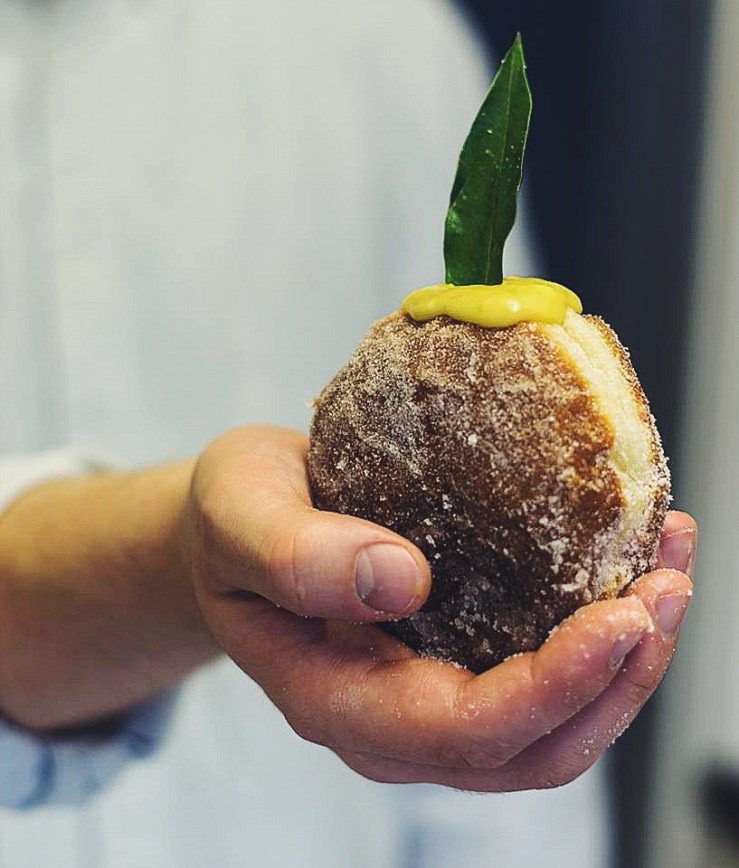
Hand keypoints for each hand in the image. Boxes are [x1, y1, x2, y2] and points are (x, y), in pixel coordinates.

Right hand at [186, 425, 694, 790]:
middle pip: (534, 747)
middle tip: (668, 583)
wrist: (238, 520)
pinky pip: (545, 669)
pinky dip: (603, 630)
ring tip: (669, 567)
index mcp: (336, 699)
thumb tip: (400, 581)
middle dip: (619, 679)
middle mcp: (395, 716)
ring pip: (555, 723)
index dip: (553, 688)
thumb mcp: (239, 515)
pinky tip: (628, 561)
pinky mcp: (459, 654)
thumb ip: (296, 556)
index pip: (464, 732)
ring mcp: (431, 692)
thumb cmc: (230, 518)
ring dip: (628, 659)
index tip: (622, 615)